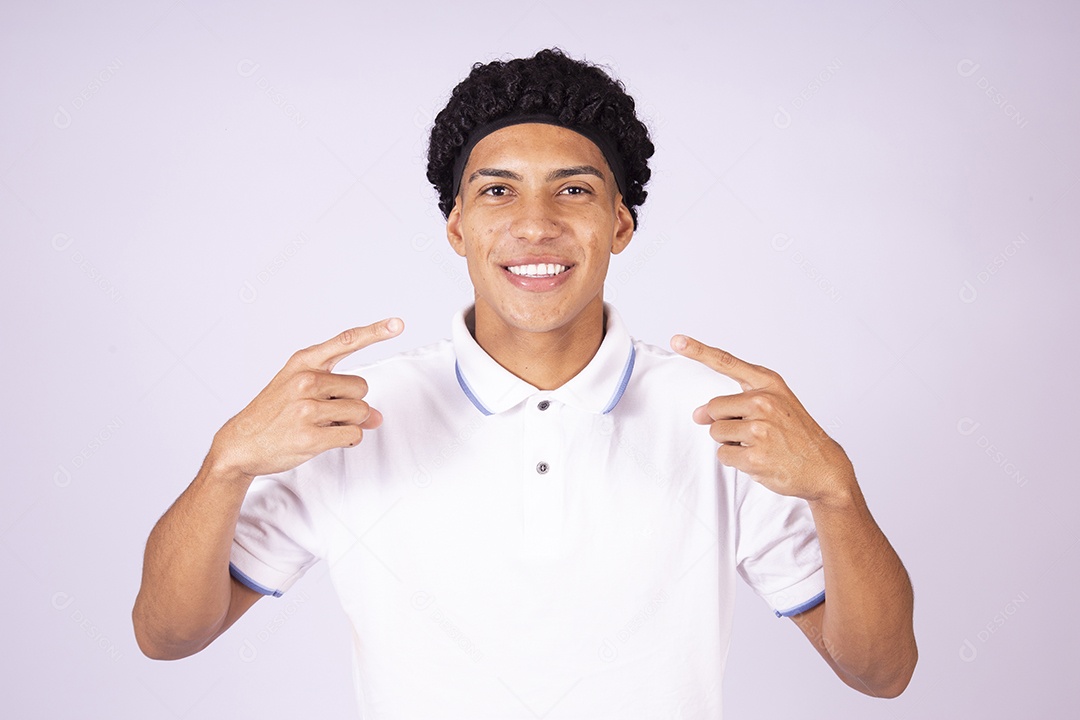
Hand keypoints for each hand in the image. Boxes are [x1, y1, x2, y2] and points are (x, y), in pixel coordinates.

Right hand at [209, 318, 403, 481]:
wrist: (241, 444)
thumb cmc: (275, 414)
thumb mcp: (302, 393)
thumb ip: (341, 396)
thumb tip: (377, 417)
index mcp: (303, 362)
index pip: (346, 341)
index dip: (375, 332)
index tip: (398, 324)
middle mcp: (305, 380)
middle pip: (362, 387)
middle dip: (352, 402)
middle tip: (325, 412)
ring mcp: (306, 408)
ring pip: (361, 412)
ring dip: (350, 422)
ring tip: (320, 425)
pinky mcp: (310, 435)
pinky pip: (354, 434)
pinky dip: (348, 439)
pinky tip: (325, 439)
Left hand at [671, 334, 854, 503]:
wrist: (824, 467)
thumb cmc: (795, 433)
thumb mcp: (775, 404)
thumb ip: (735, 403)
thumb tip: (698, 414)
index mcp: (768, 384)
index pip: (726, 362)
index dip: (698, 350)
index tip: (677, 340)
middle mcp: (763, 402)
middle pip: (714, 408)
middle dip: (724, 422)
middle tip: (752, 433)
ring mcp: (759, 430)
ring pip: (716, 433)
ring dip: (730, 443)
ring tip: (759, 446)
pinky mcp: (754, 456)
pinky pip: (723, 455)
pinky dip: (735, 460)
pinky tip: (760, 459)